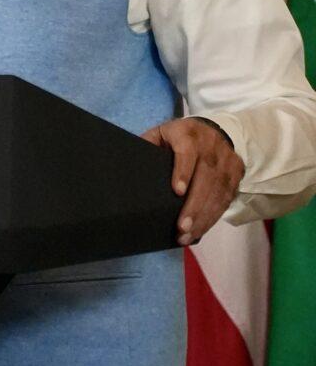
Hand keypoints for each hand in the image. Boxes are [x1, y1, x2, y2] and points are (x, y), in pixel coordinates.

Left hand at [140, 117, 244, 245]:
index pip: (187, 151)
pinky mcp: (236, 174)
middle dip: (194, 205)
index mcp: (188, 133)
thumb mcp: (161, 134)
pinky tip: (201, 230)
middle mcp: (211, 145)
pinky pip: (227, 198)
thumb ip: (148, 146)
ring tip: (187, 236)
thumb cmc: (178, 137)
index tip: (177, 192)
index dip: (183, 171)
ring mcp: (227, 160)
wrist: (212, 129)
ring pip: (218, 191)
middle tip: (181, 228)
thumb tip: (128, 167)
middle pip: (206, 177)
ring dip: (204, 217)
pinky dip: (213, 217)